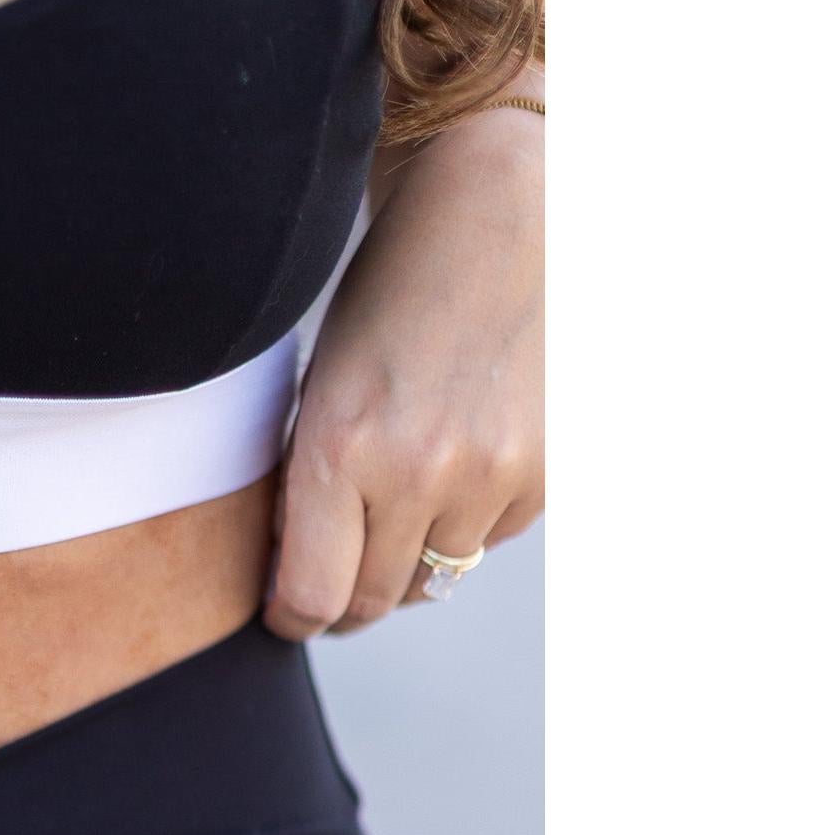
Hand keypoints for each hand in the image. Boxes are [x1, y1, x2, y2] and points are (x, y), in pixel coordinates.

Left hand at [264, 105, 543, 639]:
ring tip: (394, 504)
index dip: (294, 618)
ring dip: (408, 559)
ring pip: (437, 575)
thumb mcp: (321, 391)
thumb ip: (307, 486)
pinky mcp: (546, 470)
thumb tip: (297, 583)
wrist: (495, 216)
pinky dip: (466, 520)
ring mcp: (491, 475)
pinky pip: (491, 537)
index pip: (312, 597)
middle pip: (375, 600)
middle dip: (347, 601)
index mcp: (338, 448)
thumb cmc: (387, 301)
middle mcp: (418, 471)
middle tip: (332, 583)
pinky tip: (456, 462)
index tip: (288, 613)